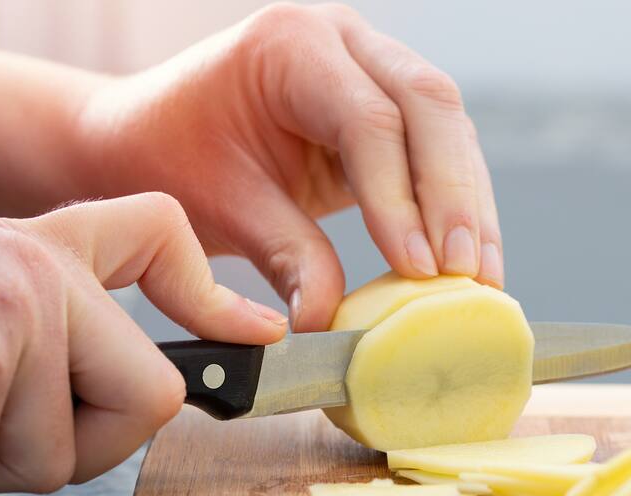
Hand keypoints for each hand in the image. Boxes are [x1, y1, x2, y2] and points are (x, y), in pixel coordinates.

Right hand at [0, 193, 282, 495]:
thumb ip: (53, 342)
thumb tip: (161, 401)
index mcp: (42, 252)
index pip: (155, 232)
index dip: (208, 291)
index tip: (251, 336)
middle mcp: (43, 267)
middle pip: (151, 402)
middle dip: (72, 451)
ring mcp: (18, 306)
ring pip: (59, 457)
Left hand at [77, 2, 501, 331]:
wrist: (149, 135)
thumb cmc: (171, 157)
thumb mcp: (222, 207)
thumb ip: (286, 256)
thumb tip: (330, 318)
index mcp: (291, 46)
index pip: (368, 119)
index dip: (401, 197)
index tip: (419, 267)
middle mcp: (342, 41)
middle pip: (429, 105)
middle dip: (455, 195)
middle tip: (465, 271)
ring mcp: (370, 66)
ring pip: (448, 126)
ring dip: (469, 205)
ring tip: (481, 276)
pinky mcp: (385, 107)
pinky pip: (438, 149)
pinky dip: (455, 205)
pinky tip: (468, 258)